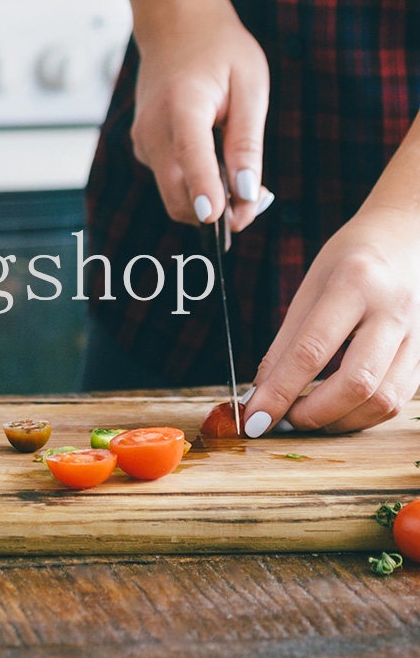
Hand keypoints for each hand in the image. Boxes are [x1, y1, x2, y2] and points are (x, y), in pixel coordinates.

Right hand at [130, 5, 272, 230]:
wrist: (174, 26)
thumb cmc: (218, 50)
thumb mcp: (249, 87)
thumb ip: (246, 142)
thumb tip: (247, 192)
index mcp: (182, 106)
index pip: (189, 157)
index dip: (204, 191)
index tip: (217, 219)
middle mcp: (152, 130)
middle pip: (176, 192)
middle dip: (215, 212)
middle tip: (258, 204)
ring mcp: (143, 141)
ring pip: (173, 194)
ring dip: (207, 201)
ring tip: (245, 184)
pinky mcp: (144, 148)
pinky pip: (170, 180)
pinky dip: (195, 186)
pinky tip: (220, 166)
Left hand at [243, 204, 419, 434]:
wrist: (409, 235)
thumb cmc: (351, 259)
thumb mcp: (310, 286)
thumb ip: (286, 342)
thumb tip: (260, 393)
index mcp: (354, 284)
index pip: (311, 351)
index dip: (279, 392)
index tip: (254, 419)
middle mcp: (393, 310)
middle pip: (356, 383)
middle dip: (313, 414)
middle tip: (282, 420)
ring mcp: (419, 334)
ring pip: (384, 400)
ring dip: (339, 421)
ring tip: (306, 417)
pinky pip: (398, 398)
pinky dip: (363, 414)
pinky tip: (337, 410)